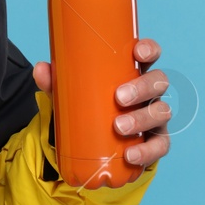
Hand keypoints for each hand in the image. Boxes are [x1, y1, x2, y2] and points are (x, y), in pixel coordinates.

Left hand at [31, 38, 171, 168]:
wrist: (94, 144)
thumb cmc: (90, 107)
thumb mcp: (71, 94)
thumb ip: (56, 82)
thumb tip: (42, 69)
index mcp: (132, 72)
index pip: (149, 55)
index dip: (150, 49)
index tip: (138, 52)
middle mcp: (149, 93)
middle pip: (159, 83)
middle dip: (143, 88)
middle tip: (119, 98)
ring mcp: (155, 117)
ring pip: (162, 112)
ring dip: (142, 119)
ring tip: (119, 127)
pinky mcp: (156, 141)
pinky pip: (160, 146)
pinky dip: (147, 151)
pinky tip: (130, 155)